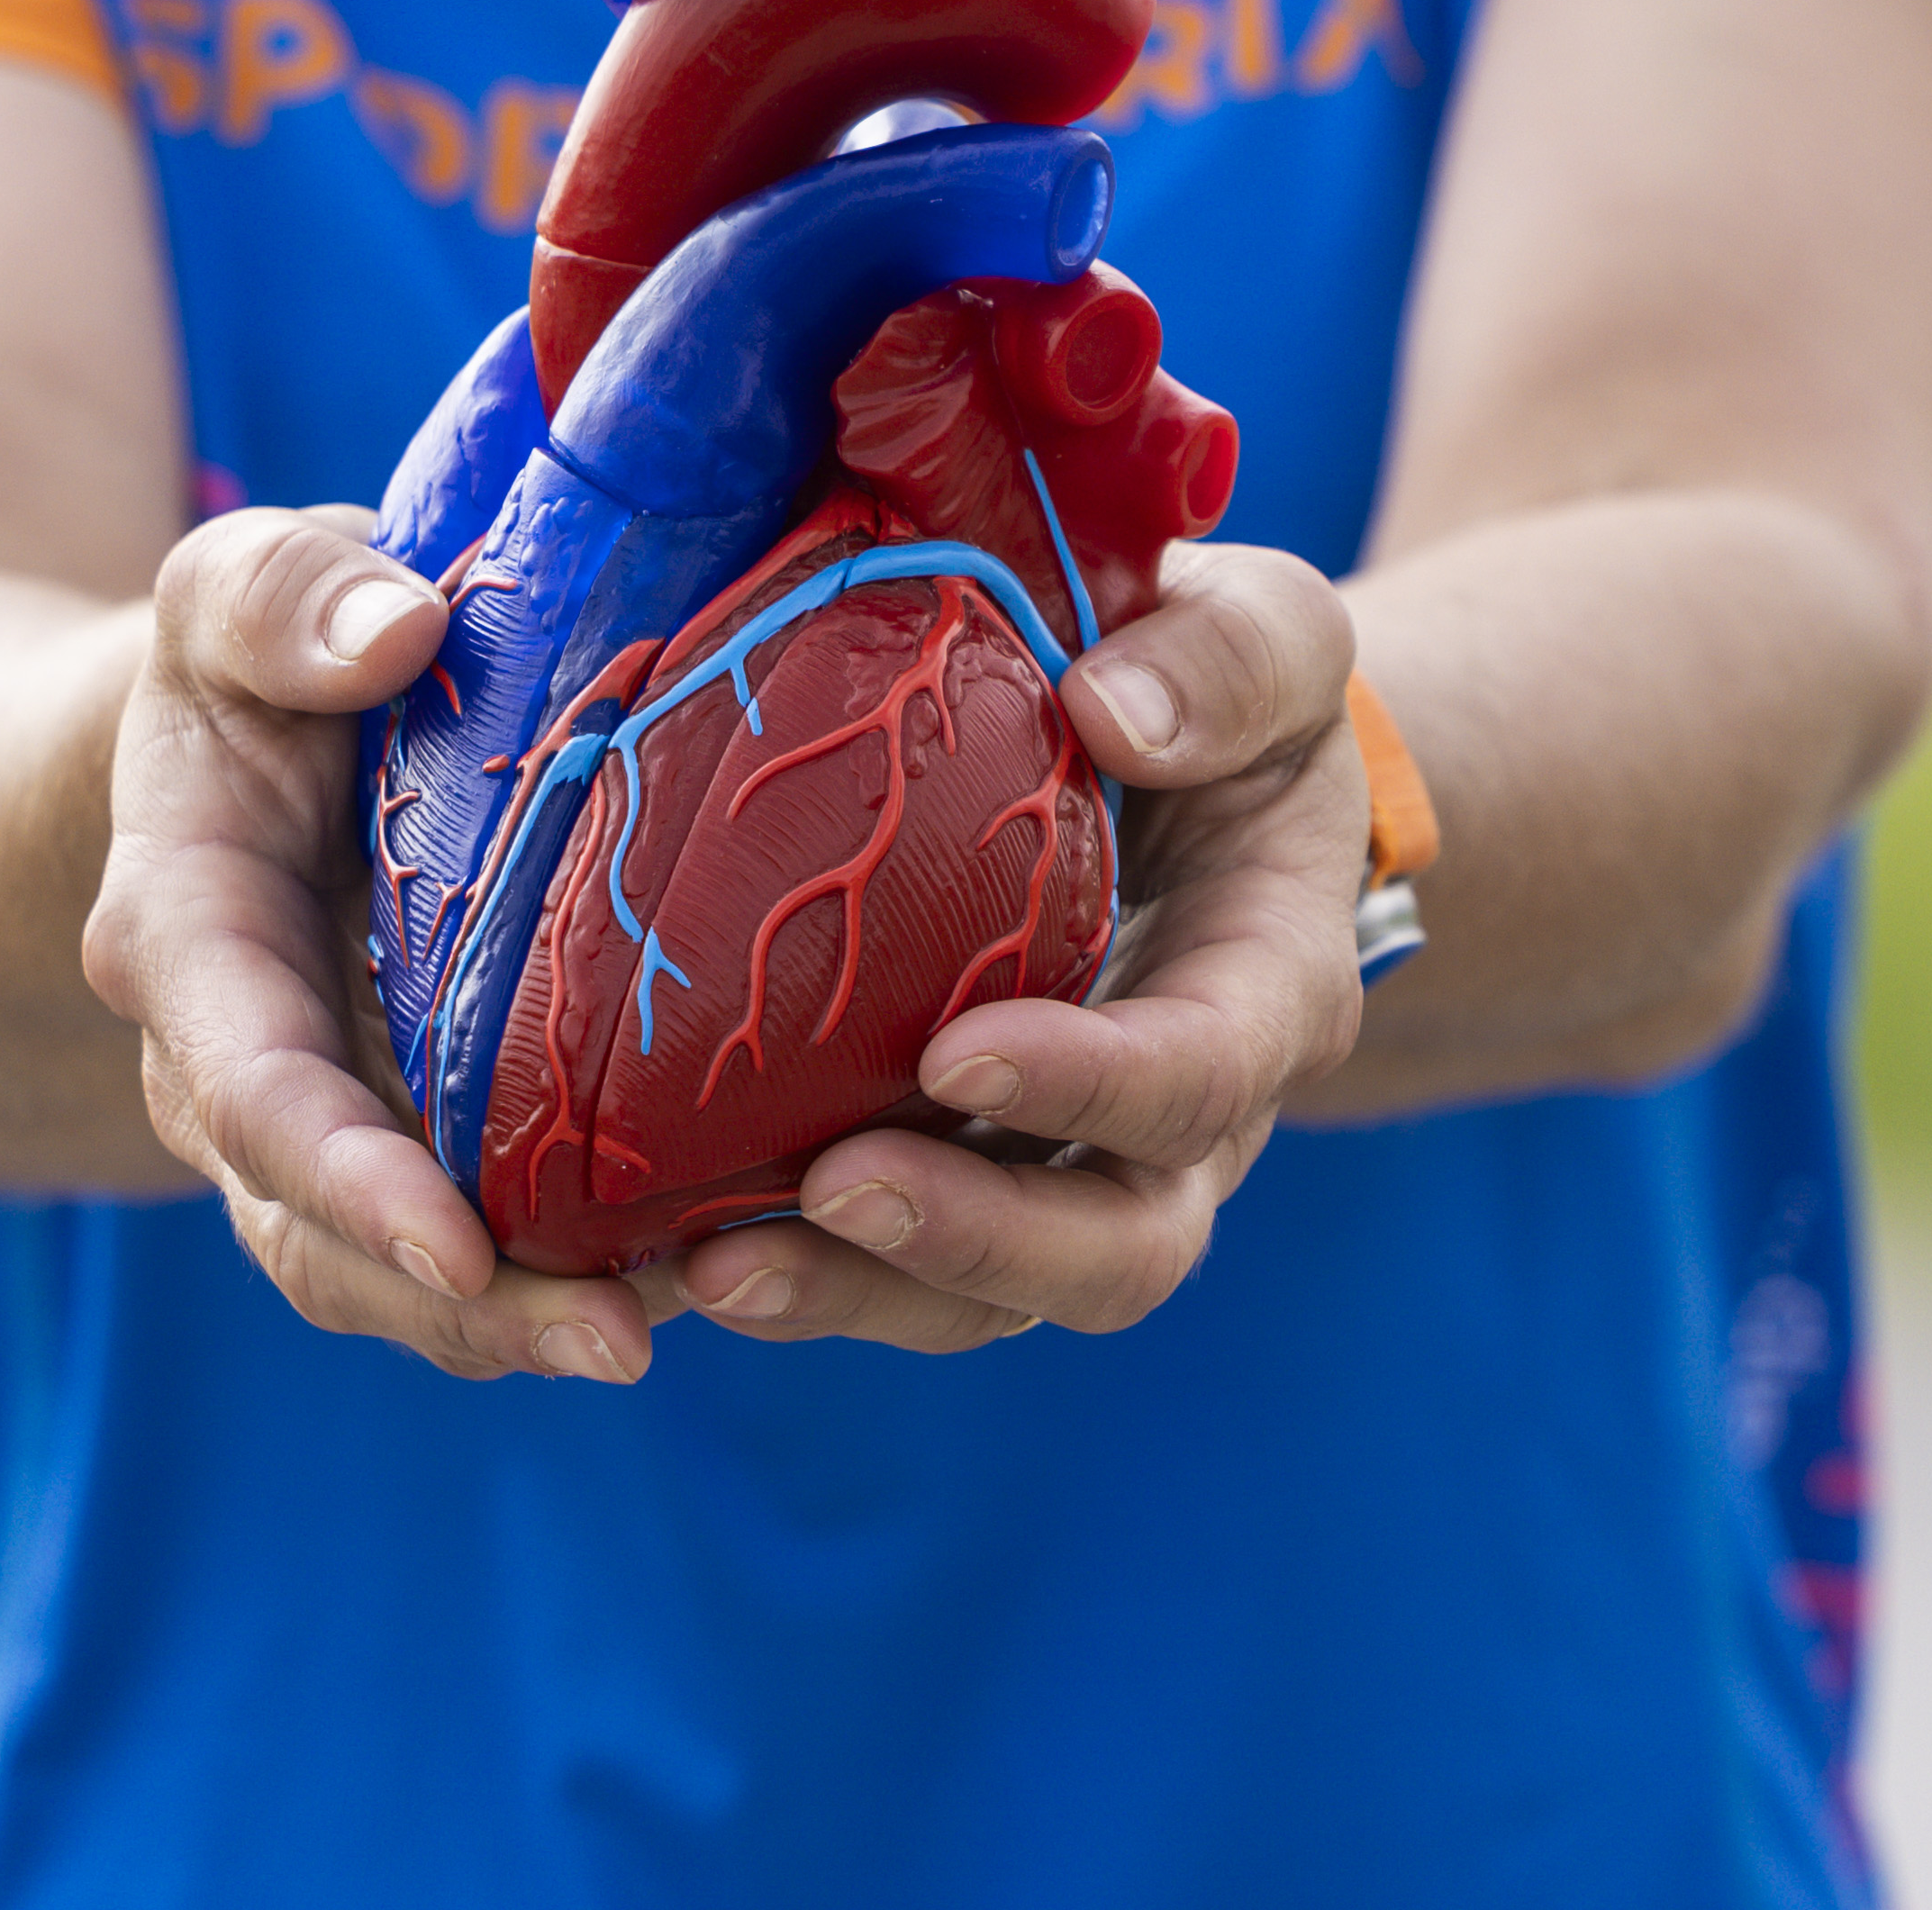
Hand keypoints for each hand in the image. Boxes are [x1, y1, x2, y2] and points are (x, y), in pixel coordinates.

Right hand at [85, 505, 661, 1385]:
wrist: (255, 727)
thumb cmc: (259, 650)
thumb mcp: (234, 587)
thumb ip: (280, 596)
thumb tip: (394, 636)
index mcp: (188, 941)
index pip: (255, 1089)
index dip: (349, 1180)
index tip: (459, 1248)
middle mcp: (240, 1067)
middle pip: (325, 1236)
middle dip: (462, 1312)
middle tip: (620, 1344)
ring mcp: (336, 1115)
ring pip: (402, 1273)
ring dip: (524, 1324)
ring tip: (673, 1334)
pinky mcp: (428, 1129)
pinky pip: (485, 1229)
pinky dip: (575, 1265)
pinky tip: (709, 1271)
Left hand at [653, 541, 1371, 1354]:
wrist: (1188, 765)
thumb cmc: (1219, 693)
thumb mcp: (1270, 636)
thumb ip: (1229, 662)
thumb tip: (1109, 715)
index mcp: (1266, 991)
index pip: (1204, 1076)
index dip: (1093, 1088)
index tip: (959, 1051)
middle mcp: (1182, 1124)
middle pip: (1114, 1251)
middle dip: (970, 1243)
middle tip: (832, 1194)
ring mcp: (1062, 1167)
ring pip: (986, 1295)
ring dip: (853, 1292)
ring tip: (712, 1267)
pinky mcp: (954, 1170)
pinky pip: (883, 1264)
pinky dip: (786, 1268)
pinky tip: (661, 1252)